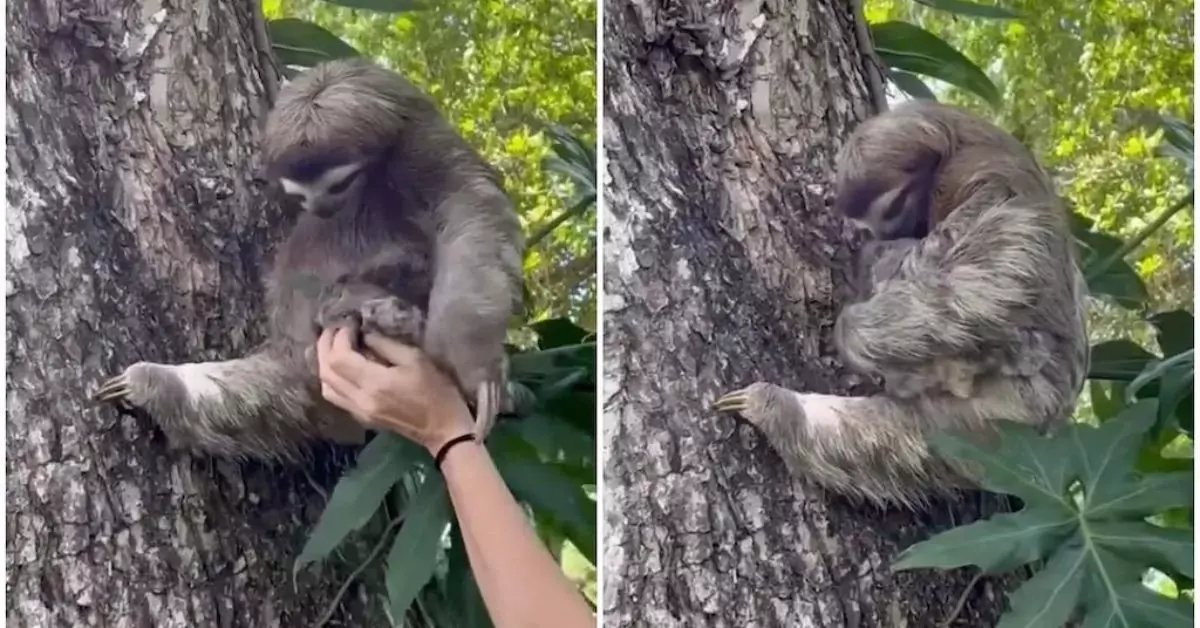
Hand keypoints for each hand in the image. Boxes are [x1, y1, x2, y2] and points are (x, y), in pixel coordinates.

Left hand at [315, 327, 473, 454]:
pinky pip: (335, 397)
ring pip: (326, 386)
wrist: (444, 429)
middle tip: (334, 329)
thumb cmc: (437, 392)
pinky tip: (341, 367)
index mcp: (375, 383)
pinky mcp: (362, 418)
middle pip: (326, 372)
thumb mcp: (416, 360)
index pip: (339, 357)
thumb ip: (386, 346)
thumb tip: (365, 337)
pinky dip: (332, 378)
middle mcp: (360, 399)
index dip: (340, 337)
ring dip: (324, 363)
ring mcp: (359, 411)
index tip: (352, 324)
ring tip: (333, 346)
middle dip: (325, 346)